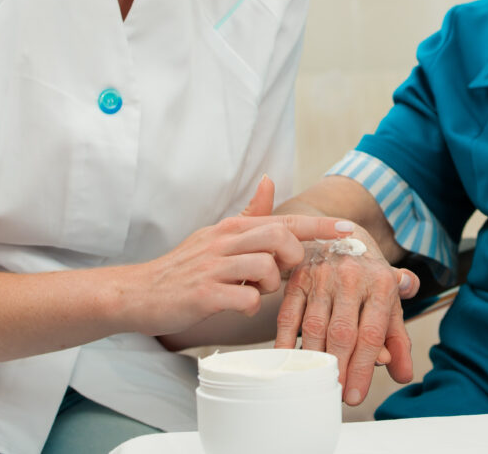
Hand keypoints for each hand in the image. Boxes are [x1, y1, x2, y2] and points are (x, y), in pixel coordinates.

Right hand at [123, 177, 353, 336]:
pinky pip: (244, 298)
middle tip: (284, 273)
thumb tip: (269, 180)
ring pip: (266, 268)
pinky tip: (238, 306)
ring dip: (270, 285)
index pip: (284, 220)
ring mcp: (213, 267)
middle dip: (294, 258)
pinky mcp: (203, 294)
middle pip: (280, 237)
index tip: (349, 230)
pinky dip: (249, 306)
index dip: (320, 227)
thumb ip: (248, 213)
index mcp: (232, 228)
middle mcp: (225, 241)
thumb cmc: (184, 267)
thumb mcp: (217, 235)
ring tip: (254, 291)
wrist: (138, 292)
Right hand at [274, 229, 419, 404]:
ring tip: (316, 383)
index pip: (372, 333)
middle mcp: (352, 279)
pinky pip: (288, 316)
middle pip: (343, 332)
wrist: (341, 231)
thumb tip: (403, 374)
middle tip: (336, 396)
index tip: (356, 395)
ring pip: (314, 327)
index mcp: (381, 284)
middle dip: (340, 369)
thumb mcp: (390, 298)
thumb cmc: (368, 274)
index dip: (364, 367)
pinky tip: (287, 363)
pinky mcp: (298, 280)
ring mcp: (322, 278)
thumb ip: (398, 336)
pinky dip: (284, 342)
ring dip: (314, 360)